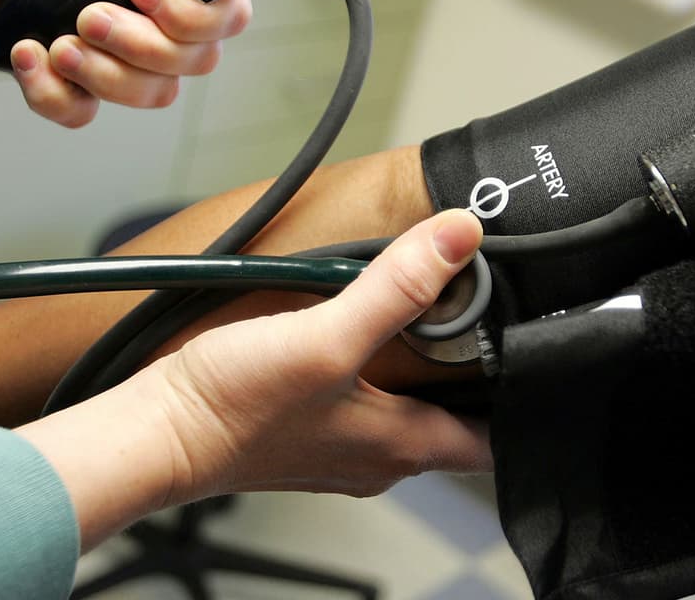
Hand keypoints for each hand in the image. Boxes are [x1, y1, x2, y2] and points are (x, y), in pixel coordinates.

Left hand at [0, 0, 255, 126]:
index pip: (226, 18)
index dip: (196, 21)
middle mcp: (148, 13)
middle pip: (192, 64)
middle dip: (140, 47)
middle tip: (89, 14)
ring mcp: (109, 50)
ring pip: (147, 95)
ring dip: (102, 73)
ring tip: (57, 39)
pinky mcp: (65, 78)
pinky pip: (84, 114)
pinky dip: (52, 91)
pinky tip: (27, 52)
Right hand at [157, 209, 491, 498]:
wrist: (155, 434)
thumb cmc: (234, 407)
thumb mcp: (326, 339)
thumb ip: (395, 289)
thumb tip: (458, 237)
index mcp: (402, 447)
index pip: (494, 445)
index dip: (524, 404)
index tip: (539, 359)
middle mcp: (378, 457)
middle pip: (456, 425)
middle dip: (478, 380)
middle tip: (489, 323)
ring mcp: (341, 448)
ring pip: (409, 413)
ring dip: (426, 374)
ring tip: (435, 319)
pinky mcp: (306, 431)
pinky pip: (364, 405)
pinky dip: (378, 372)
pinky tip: (360, 336)